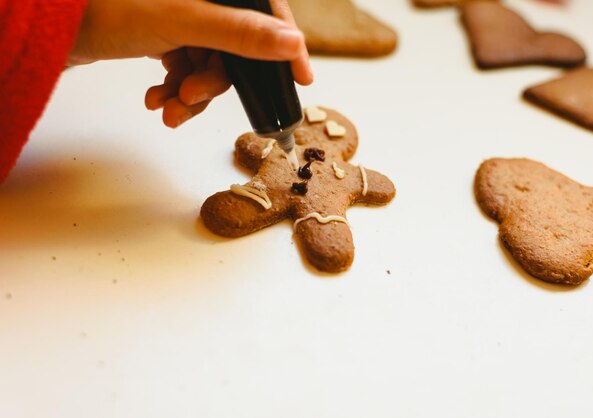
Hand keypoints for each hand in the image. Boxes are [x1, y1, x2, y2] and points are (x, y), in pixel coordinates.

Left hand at [70, 0, 312, 126]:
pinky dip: (177, 89)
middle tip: (190, 98)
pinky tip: (157, 99)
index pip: (268, 11)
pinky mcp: (171, 36)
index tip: (302, 78)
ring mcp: (188, 18)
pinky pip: (191, 68)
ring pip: (212, 65)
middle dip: (214, 83)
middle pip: (237, 49)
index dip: (287, 46)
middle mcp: (208, 0)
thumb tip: (294, 44)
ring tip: (168, 108)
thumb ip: (242, 33)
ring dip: (192, 94)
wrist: (58, 27)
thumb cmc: (113, 9)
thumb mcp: (185, 22)